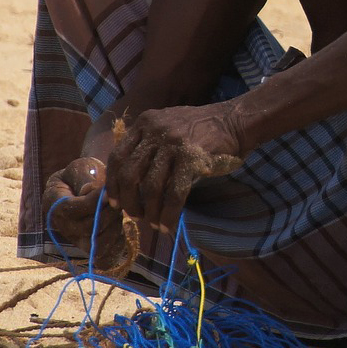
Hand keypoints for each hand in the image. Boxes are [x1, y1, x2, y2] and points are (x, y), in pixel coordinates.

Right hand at [42, 157, 127, 267]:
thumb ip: (83, 177)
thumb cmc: (81, 176)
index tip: (107, 191)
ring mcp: (77, 242)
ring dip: (114, 226)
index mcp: (55, 205)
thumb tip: (89, 190)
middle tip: (117, 199)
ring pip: (98, 244)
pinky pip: (106, 256)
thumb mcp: (80, 168)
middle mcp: (64, 228)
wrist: (81, 190)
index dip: (92, 202)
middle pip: (88, 228)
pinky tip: (118, 224)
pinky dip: (117, 241)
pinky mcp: (91, 252)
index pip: (72, 210)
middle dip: (108, 213)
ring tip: (117, 211)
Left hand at [106, 101, 244, 233]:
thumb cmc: (201, 130)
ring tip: (154, 223)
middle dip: (128, 201)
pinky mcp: (192, 159)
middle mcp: (155, 131)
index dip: (112, 183)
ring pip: (150, 187)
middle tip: (133, 216)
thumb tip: (129, 183)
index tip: (113, 202)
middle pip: (129, 174)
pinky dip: (168, 214)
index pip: (117, 156)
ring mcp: (173, 144)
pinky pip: (174, 194)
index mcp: (146, 123)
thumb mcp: (168, 127)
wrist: (235, 122)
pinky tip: (167, 225)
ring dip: (150, 211)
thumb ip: (148, 145)